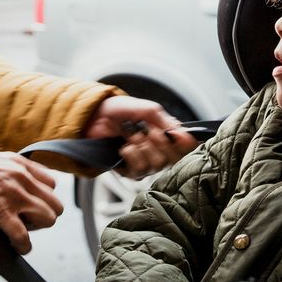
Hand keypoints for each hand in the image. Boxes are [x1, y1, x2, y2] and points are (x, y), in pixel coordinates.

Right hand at [0, 146, 62, 253]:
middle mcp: (22, 177)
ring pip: (48, 218)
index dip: (43, 197)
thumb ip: (11, 172)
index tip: (31, 205)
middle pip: (55, 204)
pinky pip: (23, 236)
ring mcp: (13, 195)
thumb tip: (19, 187)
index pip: (52, 183)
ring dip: (37, 229)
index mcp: (20, 163)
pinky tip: (18, 247)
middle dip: (43, 216)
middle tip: (26, 221)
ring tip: (20, 231)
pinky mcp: (0, 212)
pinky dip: (23, 246)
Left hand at [82, 96, 198, 177]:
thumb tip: (180, 132)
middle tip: (147, 130)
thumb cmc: (120, 111)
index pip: (185, 147)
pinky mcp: (129, 171)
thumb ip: (164, 120)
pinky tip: (125, 146)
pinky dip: (132, 156)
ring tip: (132, 136)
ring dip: (143, 147)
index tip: (178, 135)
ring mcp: (145, 163)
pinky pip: (139, 171)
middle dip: (160, 143)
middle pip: (173, 158)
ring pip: (156, 165)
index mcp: (166, 136)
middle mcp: (159, 152)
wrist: (95, 116)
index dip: (185, 143)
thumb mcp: (147, 109)